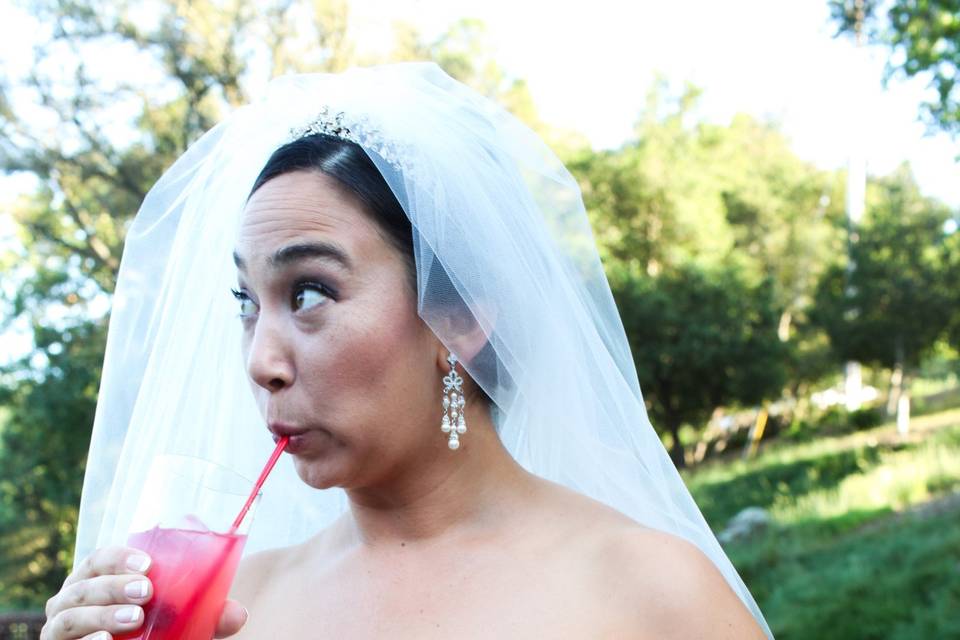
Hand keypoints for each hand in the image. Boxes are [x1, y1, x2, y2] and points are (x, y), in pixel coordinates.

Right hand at [41, 546, 247, 638]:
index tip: (148, 564)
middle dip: (114, 587)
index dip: (119, 558)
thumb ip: (205, 613)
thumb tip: (239, 614)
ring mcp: (60, 629)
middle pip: (83, 587)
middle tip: (146, 592)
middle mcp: (70, 601)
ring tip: (134, 618)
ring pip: (69, 618)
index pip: (99, 559)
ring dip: (102, 616)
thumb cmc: (149, 628)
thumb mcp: (178, 619)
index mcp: (95, 578)